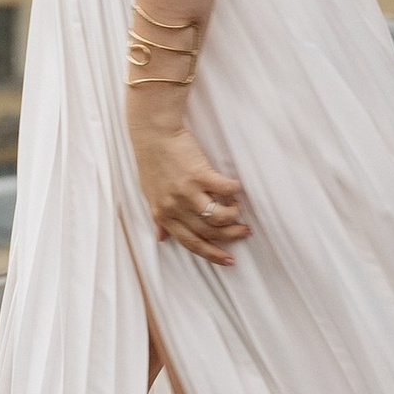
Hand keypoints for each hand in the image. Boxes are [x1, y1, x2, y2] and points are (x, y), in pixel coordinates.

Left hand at [129, 105, 251, 263]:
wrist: (152, 133)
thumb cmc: (152, 162)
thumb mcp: (149, 195)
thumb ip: (158, 218)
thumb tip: (161, 238)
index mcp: (163, 215)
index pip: (191, 243)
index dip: (212, 254)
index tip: (228, 260)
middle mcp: (175, 207)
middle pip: (209, 232)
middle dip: (230, 235)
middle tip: (244, 231)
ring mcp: (187, 191)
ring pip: (218, 216)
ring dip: (233, 216)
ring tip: (238, 210)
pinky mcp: (199, 174)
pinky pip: (225, 189)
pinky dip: (234, 191)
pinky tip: (236, 189)